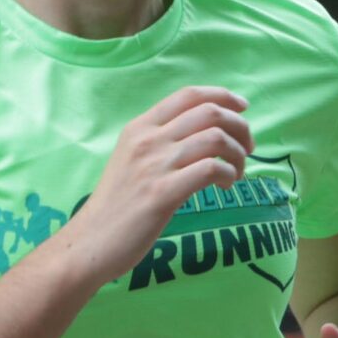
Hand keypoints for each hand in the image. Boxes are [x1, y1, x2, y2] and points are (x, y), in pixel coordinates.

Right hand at [61, 87, 253, 283]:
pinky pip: (210, 169)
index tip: (242, 107)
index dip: (222, 96)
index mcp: (139, 127)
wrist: (90, 242)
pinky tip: (225, 186)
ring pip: (215, 138)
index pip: (188, 95)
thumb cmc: (115, 206)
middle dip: (240, 127)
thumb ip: (159, 144)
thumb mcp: (131, 161)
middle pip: (209, 113)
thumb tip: (200, 136)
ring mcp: (154, 165)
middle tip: (247, 148)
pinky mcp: (162, 193)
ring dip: (238, 154)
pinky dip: (228, 174)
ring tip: (237, 172)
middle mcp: (147, 140)